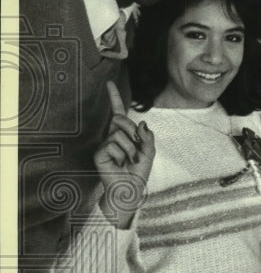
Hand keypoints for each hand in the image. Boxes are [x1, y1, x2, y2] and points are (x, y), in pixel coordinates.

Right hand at [95, 81, 154, 227]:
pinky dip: (122, 155)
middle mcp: (112, 136)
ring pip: (120, 134)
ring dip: (131, 149)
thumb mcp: (149, 151)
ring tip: (128, 161)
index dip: (114, 97)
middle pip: (121, 120)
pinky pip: (113, 145)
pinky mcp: (99, 153)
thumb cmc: (138, 171)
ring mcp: (104, 144)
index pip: (119, 112)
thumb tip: (141, 122)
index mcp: (124, 133)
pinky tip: (119, 164)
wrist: (130, 189)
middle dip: (134, 134)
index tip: (109, 82)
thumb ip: (147, 136)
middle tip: (136, 151)